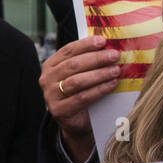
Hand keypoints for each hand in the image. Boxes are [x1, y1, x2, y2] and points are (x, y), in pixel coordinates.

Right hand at [39, 35, 121, 162]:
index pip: (67, 50)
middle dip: (96, 58)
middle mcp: (46, 79)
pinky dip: (99, 90)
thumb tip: (109, 46)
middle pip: (73, 65)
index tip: (103, 41)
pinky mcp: (59, 110)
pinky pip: (82, 97)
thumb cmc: (80, 93)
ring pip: (77, 81)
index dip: (85, 44)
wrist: (75, 121)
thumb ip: (87, 61)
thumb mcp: (80, 74)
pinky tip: (111, 84)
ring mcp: (50, 95)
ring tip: (116, 70)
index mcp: (50, 66)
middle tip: (114, 55)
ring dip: (99, 74)